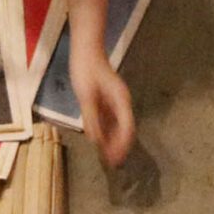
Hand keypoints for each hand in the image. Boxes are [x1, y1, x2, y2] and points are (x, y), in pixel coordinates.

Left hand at [72, 46, 134, 167]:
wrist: (86, 50)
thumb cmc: (86, 69)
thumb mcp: (86, 95)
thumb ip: (91, 118)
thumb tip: (95, 140)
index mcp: (121, 101)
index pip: (128, 128)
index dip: (123, 145)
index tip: (117, 159)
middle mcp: (121, 103)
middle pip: (125, 129)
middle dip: (120, 147)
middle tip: (112, 163)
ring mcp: (115, 102)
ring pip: (117, 127)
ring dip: (113, 142)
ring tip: (107, 157)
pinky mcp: (106, 101)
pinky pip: (109, 121)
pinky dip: (107, 133)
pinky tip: (100, 142)